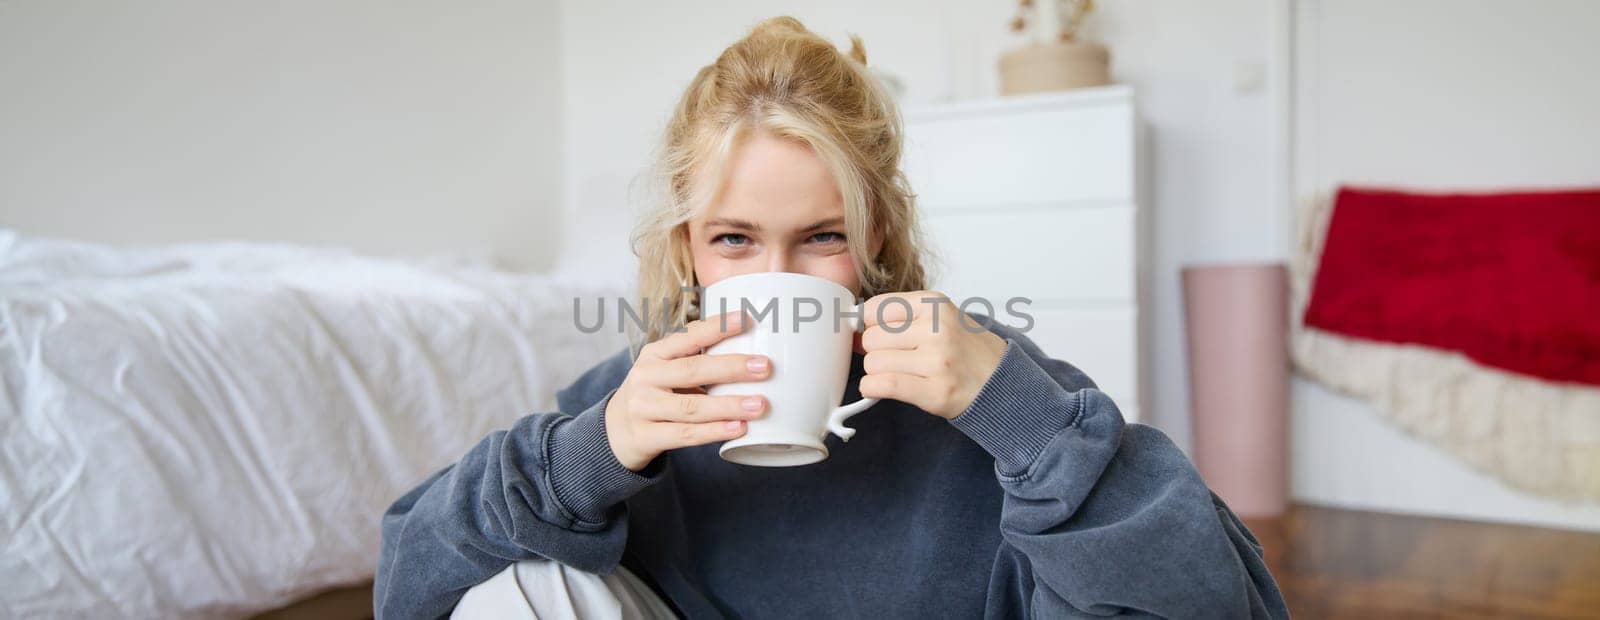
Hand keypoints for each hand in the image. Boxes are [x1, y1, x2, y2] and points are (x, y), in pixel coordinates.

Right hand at [605, 312, 769, 470]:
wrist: (615, 431)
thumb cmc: (655, 394)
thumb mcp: (665, 370)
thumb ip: (696, 360)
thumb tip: (752, 352)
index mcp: (655, 354)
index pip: (687, 337)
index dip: (717, 328)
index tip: (747, 319)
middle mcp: (646, 377)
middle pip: (692, 370)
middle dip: (731, 367)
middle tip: (765, 367)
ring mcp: (643, 408)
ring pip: (691, 407)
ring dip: (728, 405)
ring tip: (759, 405)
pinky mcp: (645, 436)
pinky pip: (685, 435)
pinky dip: (714, 432)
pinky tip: (738, 428)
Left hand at [858, 292, 1007, 418]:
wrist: (1001, 381)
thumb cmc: (964, 350)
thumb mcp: (938, 316)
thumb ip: (898, 315)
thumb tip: (850, 325)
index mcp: (934, 304)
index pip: (874, 309)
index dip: (868, 325)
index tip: (874, 334)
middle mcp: (937, 329)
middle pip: (871, 338)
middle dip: (874, 351)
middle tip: (894, 358)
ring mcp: (937, 361)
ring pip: (874, 363)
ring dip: (877, 372)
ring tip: (900, 373)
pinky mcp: (935, 391)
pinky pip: (883, 385)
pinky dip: (872, 389)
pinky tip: (883, 388)